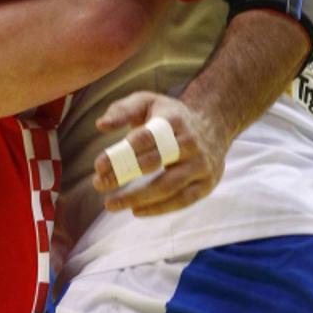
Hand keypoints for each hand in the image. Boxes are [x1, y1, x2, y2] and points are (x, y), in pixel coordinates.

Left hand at [91, 91, 229, 216]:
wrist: (214, 124)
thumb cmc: (168, 116)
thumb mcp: (147, 102)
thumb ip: (122, 110)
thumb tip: (101, 125)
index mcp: (172, 120)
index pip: (145, 137)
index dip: (121, 152)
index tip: (98, 166)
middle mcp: (190, 142)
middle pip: (155, 162)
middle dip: (125, 175)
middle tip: (99, 185)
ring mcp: (201, 164)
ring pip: (169, 186)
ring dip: (138, 198)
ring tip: (111, 204)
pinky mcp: (206, 183)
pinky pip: (183, 200)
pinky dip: (159, 209)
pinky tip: (136, 211)